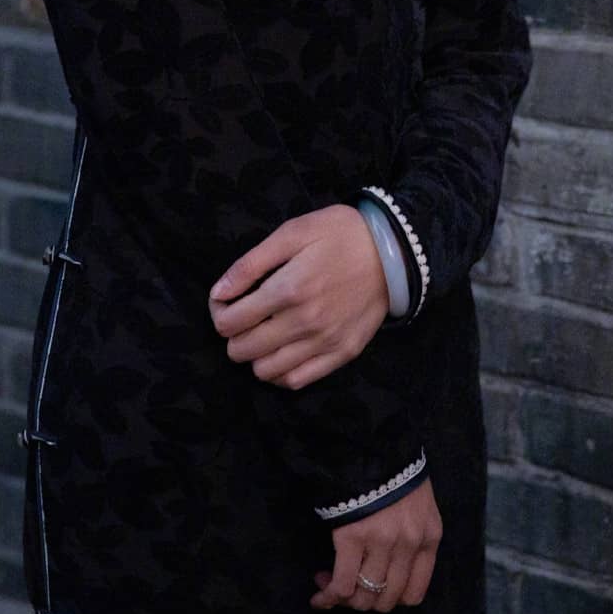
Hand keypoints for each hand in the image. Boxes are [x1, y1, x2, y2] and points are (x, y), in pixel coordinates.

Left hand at [207, 205, 388, 388]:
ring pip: (265, 371)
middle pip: (242, 350)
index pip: (230, 321)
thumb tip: (218, 293)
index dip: (218, 312)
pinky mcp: (342, 354)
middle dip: (232, 334)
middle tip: (241, 316)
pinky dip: (280, 372)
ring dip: (254, 354)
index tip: (224, 301)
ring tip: (262, 333)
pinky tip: (282, 351)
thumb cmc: (340, 235)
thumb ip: (251, 263)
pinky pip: (296, 381)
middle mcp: (304, 322)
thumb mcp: (293, 232)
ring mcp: (324, 342)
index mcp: (288, 289)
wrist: (394, 252)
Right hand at [310, 477, 442, 612]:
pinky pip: (342, 583)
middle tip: (347, 589)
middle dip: (363, 601)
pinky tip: (319, 595)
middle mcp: (409, 546)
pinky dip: (328, 595)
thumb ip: (413, 538)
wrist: (373, 443)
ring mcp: (382, 543)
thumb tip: (388, 570)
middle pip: (387, 600)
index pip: (414, 594)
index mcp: (429, 538)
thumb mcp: (419, 507)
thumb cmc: (395, 473)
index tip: (373, 592)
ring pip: (364, 596)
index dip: (390, 601)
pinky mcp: (353, 538)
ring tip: (329, 586)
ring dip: (344, 599)